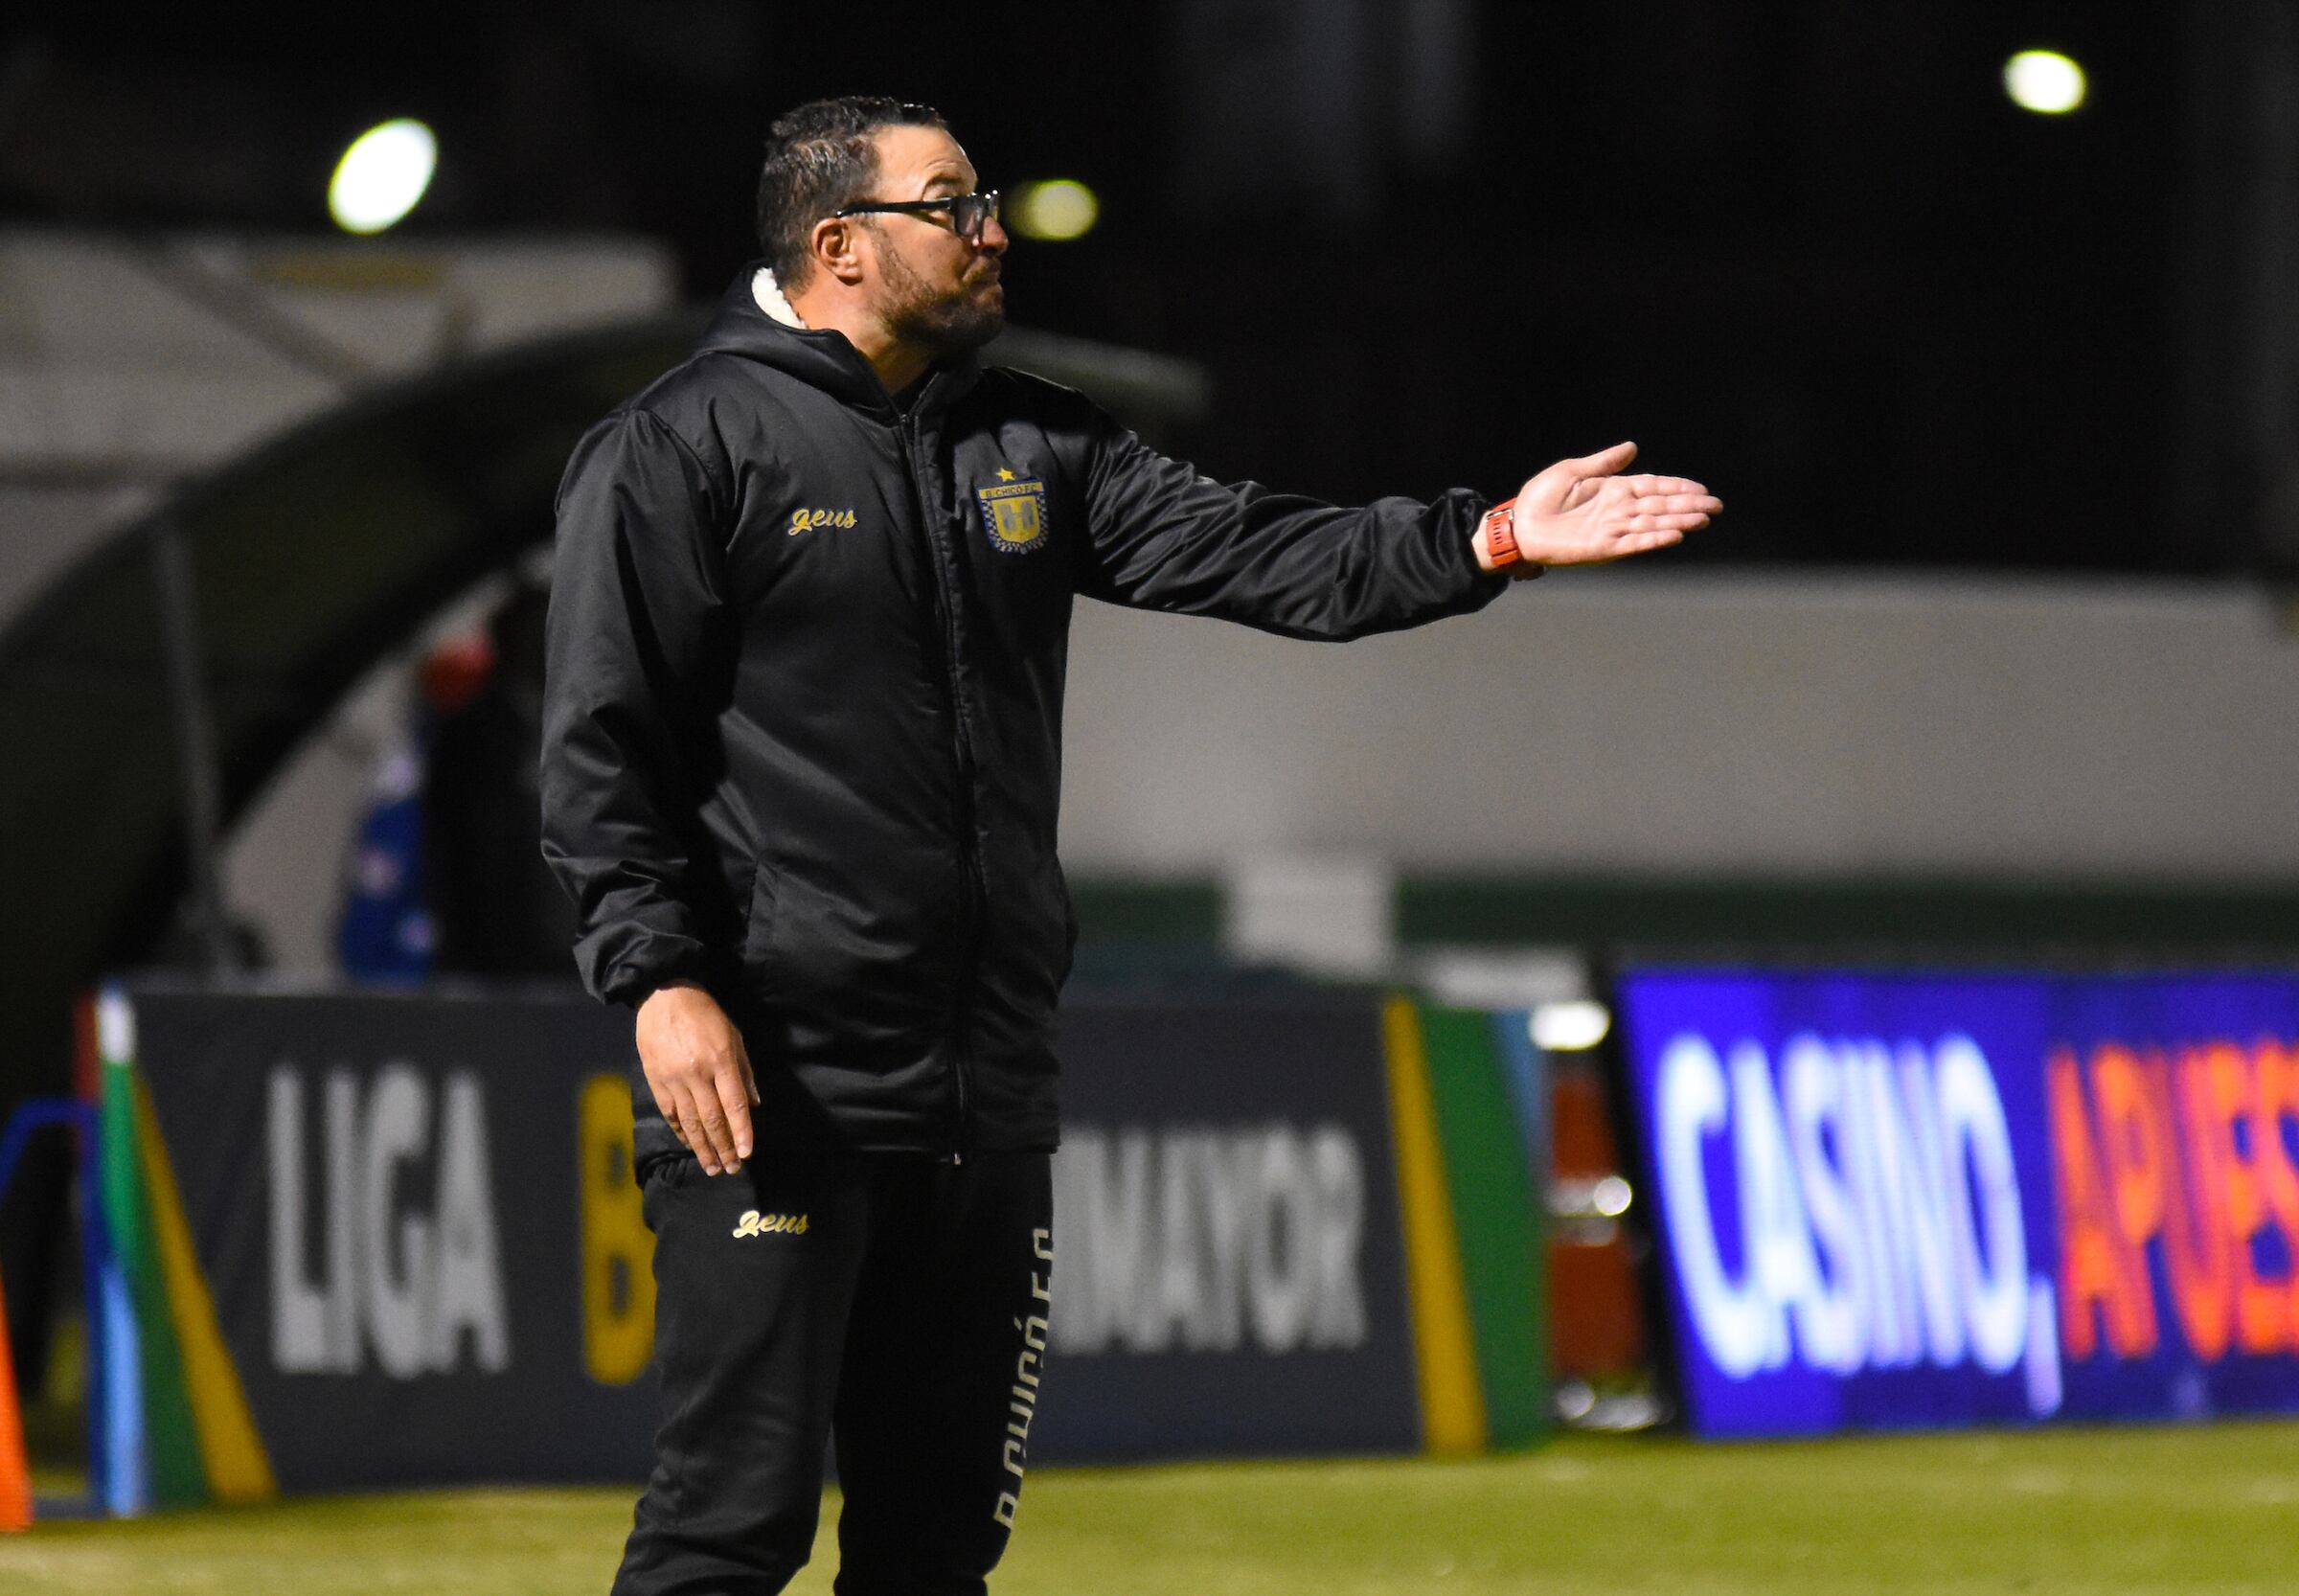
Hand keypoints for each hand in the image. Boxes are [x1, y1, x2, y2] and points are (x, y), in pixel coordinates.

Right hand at [635, 982, 757, 1173]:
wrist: (664, 996)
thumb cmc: (706, 1015)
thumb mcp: (734, 1036)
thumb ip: (744, 1072)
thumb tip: (754, 1105)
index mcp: (720, 1061)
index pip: (734, 1105)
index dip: (742, 1132)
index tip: (747, 1153)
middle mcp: (697, 1073)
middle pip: (713, 1119)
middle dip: (723, 1147)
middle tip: (731, 1168)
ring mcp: (674, 1079)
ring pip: (690, 1122)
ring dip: (703, 1148)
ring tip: (712, 1167)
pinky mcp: (656, 1081)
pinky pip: (670, 1114)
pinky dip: (681, 1132)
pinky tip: (690, 1145)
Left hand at [1484, 441, 1719, 572]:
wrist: (1518, 525)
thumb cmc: (1540, 498)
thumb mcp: (1573, 470)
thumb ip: (1605, 462)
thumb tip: (1632, 446)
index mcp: (1613, 490)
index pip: (1653, 487)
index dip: (1677, 488)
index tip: (1701, 488)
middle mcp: (1617, 511)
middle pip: (1660, 506)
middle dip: (1687, 505)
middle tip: (1715, 506)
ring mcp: (1612, 530)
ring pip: (1653, 525)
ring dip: (1678, 522)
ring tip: (1702, 519)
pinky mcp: (1603, 548)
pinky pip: (1634, 544)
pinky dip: (1654, 540)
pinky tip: (1674, 535)